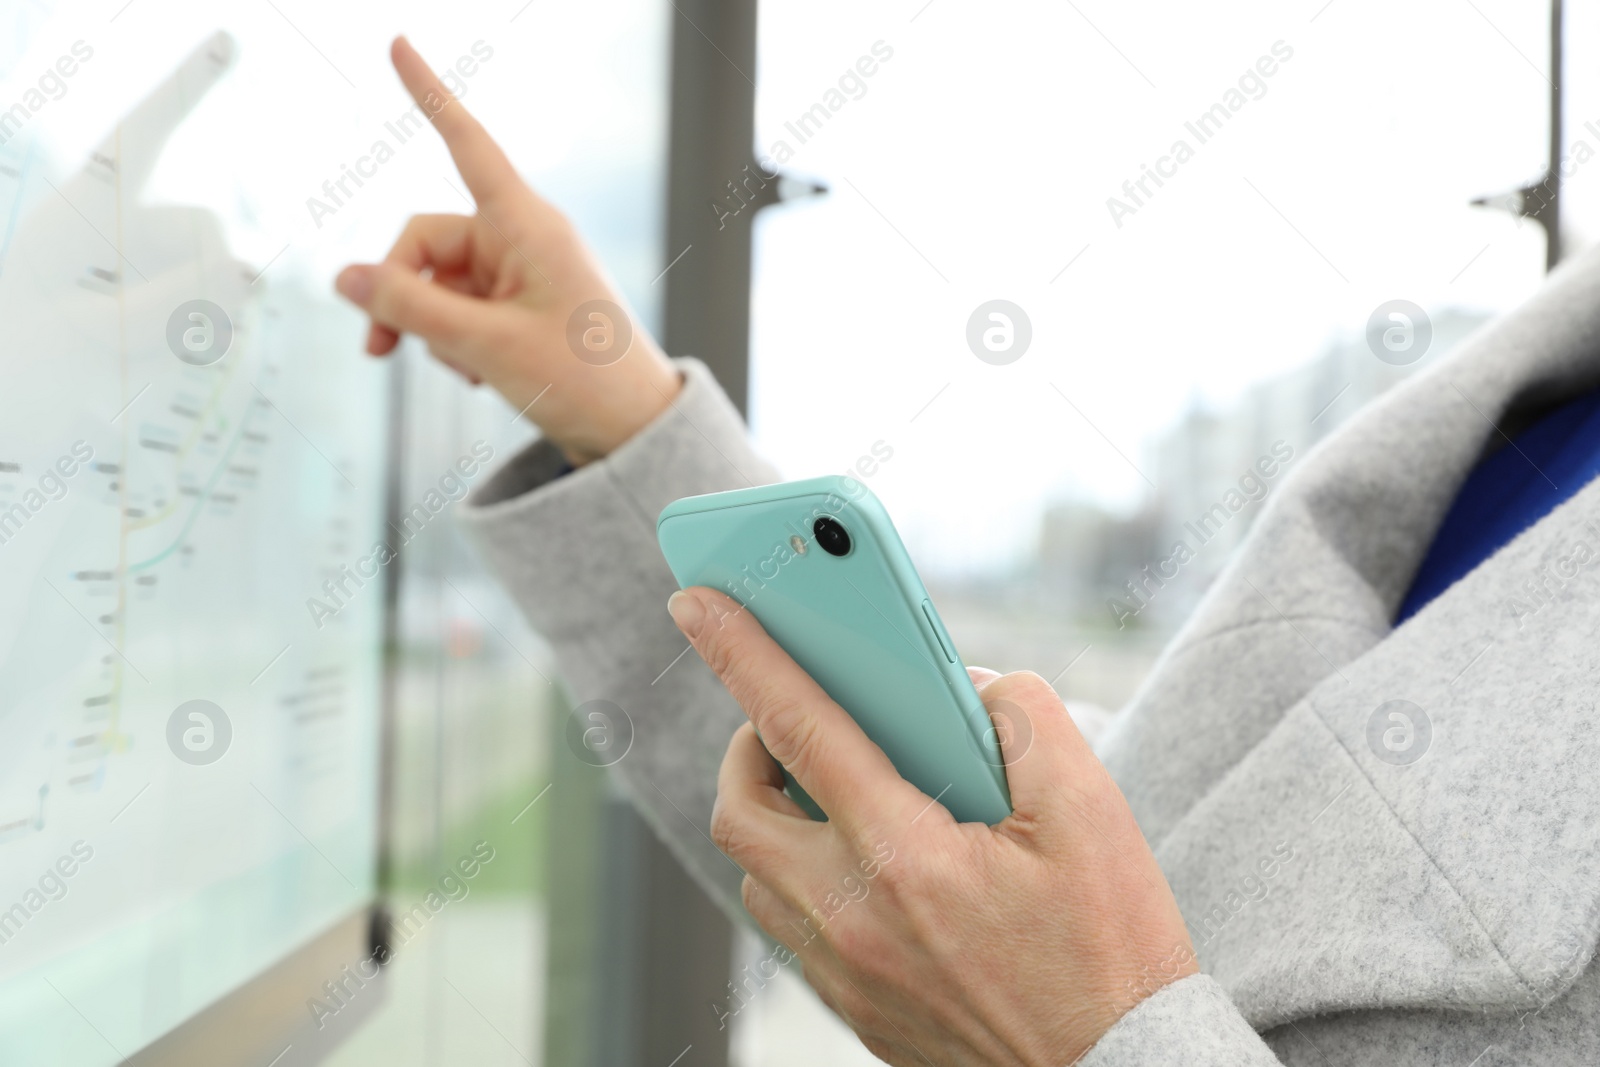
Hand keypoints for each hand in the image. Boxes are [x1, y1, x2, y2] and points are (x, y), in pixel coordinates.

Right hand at [334, 37, 680, 465]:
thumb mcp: (485, 346)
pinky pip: (459, 308)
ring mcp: (520, 274)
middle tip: (382, 346)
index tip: (399, 45)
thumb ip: (408, 308)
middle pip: (425, 241)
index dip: (429, 94)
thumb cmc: (584, 381)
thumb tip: (345, 278)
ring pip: (436, 282)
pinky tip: (482, 375)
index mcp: (528, 226)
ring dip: (432, 327)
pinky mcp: (518, 307)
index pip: (467, 143)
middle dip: (399, 291)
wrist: (631, 431)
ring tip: (467, 370)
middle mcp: (523, 240)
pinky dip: (455, 341)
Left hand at [667, 588, 1197, 1065]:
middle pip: (739, 811)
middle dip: (746, 745)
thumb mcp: (1092, 812)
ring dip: (773, 815)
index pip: (797, 727)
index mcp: (906, 857)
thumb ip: (1023, 719)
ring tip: (828, 785)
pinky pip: (788, 925)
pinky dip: (801, 872)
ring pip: (754, 873)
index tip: (696, 600)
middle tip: (789, 717)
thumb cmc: (1111, 950)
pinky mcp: (854, 1008)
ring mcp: (846, 971)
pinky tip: (862, 856)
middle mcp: (852, 918)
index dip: (741, 653)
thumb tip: (963, 687)